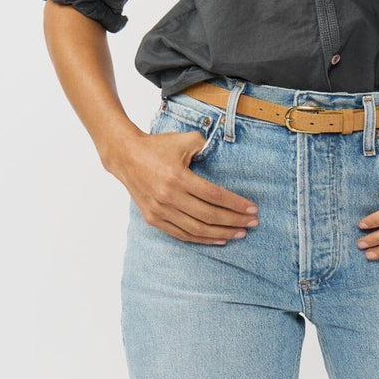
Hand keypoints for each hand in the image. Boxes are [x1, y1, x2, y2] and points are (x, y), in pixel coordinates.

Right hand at [109, 126, 259, 244]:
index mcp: (178, 177)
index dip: (236, 204)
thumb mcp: (184, 140)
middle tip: (253, 223)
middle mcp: (169, 197)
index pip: (214, 196)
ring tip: (240, 233)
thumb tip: (224, 152)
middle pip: (209, 215)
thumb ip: (205, 145)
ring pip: (196, 229)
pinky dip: (201, 239)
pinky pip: (182, 234)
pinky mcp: (153, 219)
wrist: (126, 156)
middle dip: (234, 221)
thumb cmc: (158, 146)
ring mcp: (160, 210)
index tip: (253, 208)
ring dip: (221, 233)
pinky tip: (218, 238)